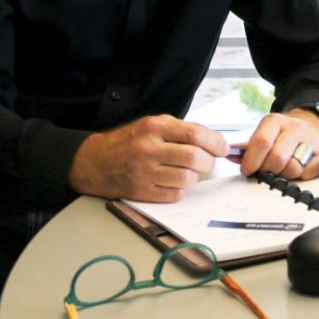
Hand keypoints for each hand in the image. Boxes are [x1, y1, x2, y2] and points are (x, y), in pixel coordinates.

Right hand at [67, 115, 228, 201]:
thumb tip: (214, 140)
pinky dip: (180, 189)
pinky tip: (172, 181)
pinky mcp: (142, 192)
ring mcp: (144, 173)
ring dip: (194, 176)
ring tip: (187, 171)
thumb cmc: (129, 142)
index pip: (194, 134)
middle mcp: (149, 149)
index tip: (223, 148)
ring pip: (187, 179)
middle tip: (207, 161)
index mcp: (154, 128)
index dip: (215, 142)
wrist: (95, 162)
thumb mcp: (152, 124)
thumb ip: (180, 130)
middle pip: (194, 158)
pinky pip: (175, 194)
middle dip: (208, 162)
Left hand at [236, 109, 318, 180]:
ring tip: (279, 170)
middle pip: (277, 158)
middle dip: (266, 171)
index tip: (247, 170)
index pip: (262, 141)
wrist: (311, 126)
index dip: (251, 160)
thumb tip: (230, 156)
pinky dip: (295, 176)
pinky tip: (293, 168)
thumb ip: (249, 147)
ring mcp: (311, 140)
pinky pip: (304, 173)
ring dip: (281, 175)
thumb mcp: (265, 134)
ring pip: (291, 168)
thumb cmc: (282, 134)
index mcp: (275, 121)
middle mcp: (294, 128)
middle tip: (263, 172)